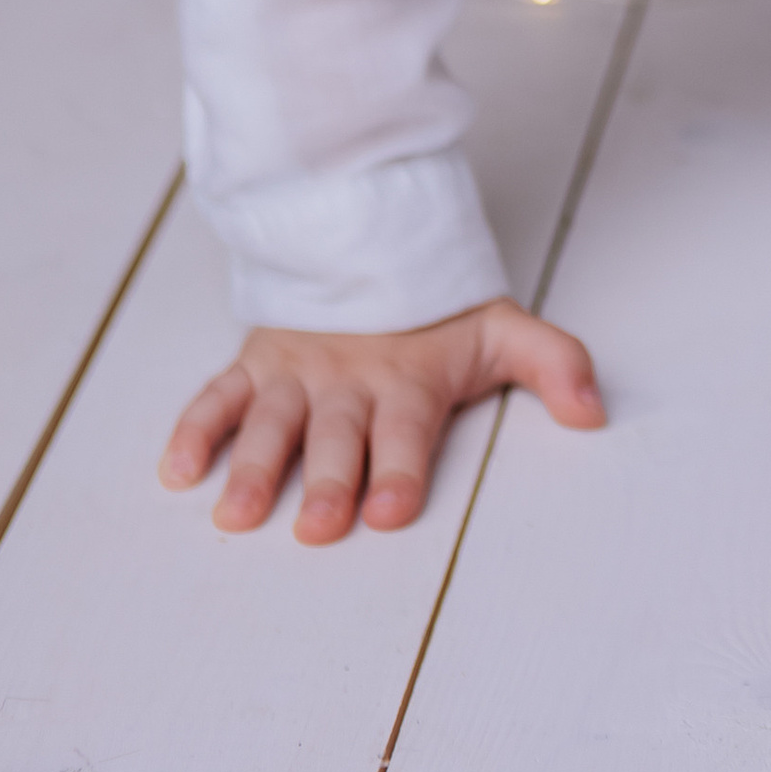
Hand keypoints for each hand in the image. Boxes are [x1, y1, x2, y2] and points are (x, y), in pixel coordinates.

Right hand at [159, 294, 602, 542]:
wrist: (374, 245)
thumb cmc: (440, 315)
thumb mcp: (503, 330)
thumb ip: (554, 364)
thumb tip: (594, 412)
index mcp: (408, 380)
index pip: (407, 429)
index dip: (401, 468)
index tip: (391, 509)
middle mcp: (348, 382)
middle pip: (337, 436)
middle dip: (329, 480)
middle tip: (320, 526)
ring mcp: (296, 374)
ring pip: (271, 422)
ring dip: (254, 466)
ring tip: (237, 514)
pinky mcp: (255, 365)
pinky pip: (218, 395)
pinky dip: (193, 428)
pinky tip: (177, 471)